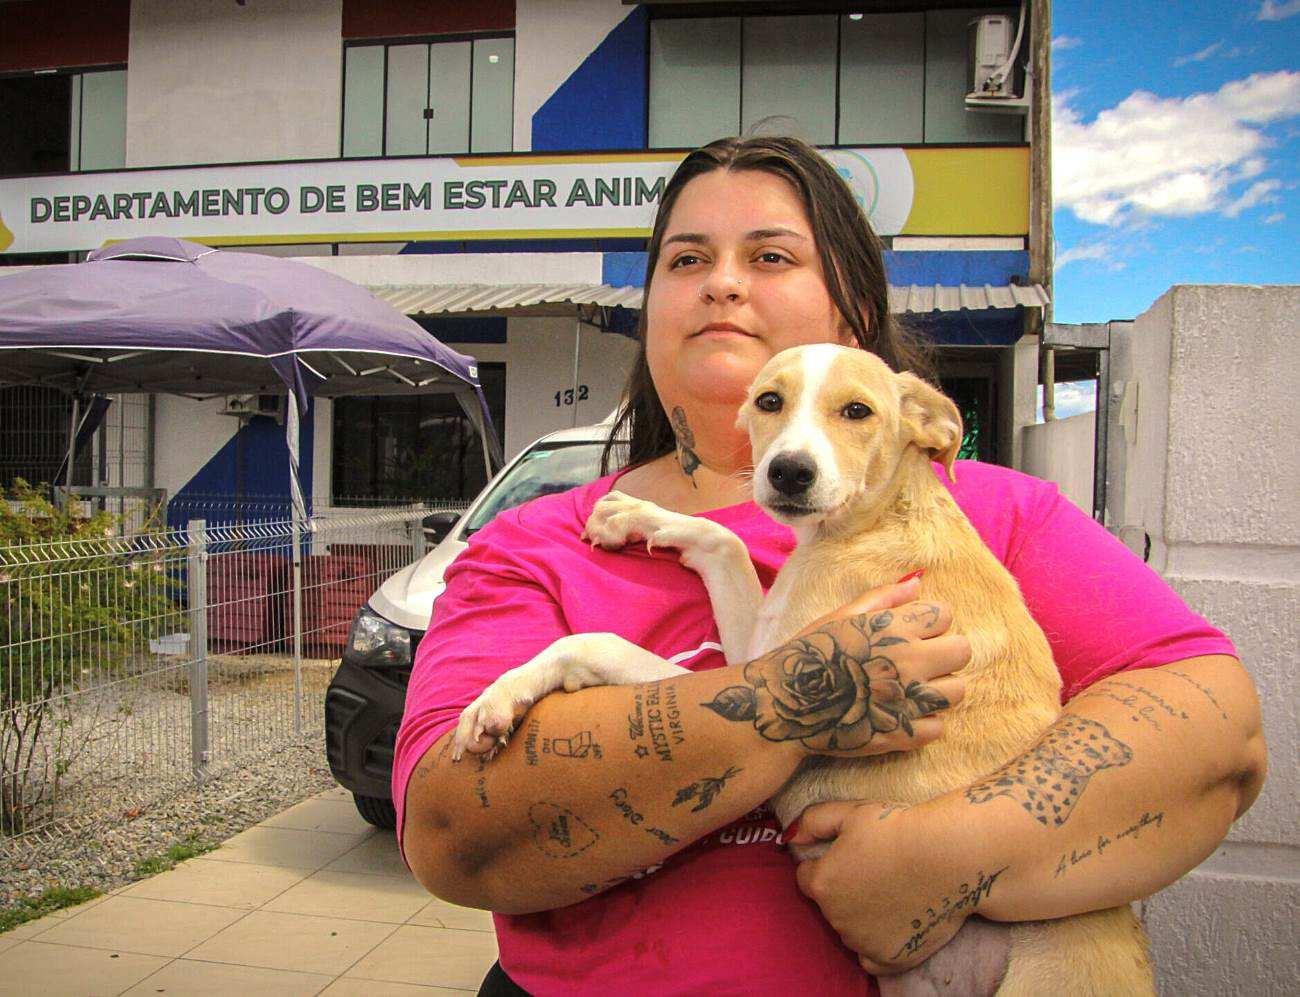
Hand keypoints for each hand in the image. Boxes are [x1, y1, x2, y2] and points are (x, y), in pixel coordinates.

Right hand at [705, 577, 967, 757]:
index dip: (931, 623)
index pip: (945, 615)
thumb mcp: (841, 617)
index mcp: (893, 628)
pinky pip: (938, 727)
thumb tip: (918, 581)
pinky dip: (923, 724)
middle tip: (919, 663)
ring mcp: (909, 699)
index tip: (914, 633)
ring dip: (940, 690)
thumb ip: (883, 597)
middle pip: (962, 651)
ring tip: (911, 691)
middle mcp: (909, 661)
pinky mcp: (905, 735)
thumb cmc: (810, 654)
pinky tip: (900, 717)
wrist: (785, 705)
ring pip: (958, 691)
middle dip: (945, 654)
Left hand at [790, 799, 1002, 975]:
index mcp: (822, 883)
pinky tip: (891, 922)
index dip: (825, 864)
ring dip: (860, 915)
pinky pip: (870, 957)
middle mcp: (836, 917)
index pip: (806, 877)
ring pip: (850, 929)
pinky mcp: (890, 958)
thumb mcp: (849, 812)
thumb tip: (791, 837)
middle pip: (829, 904)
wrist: (948, 856)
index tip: (848, 856)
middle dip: (843, 889)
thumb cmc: (897, 828)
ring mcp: (863, 941)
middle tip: (874, 869)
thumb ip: (812, 822)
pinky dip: (876, 944)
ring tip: (890, 890)